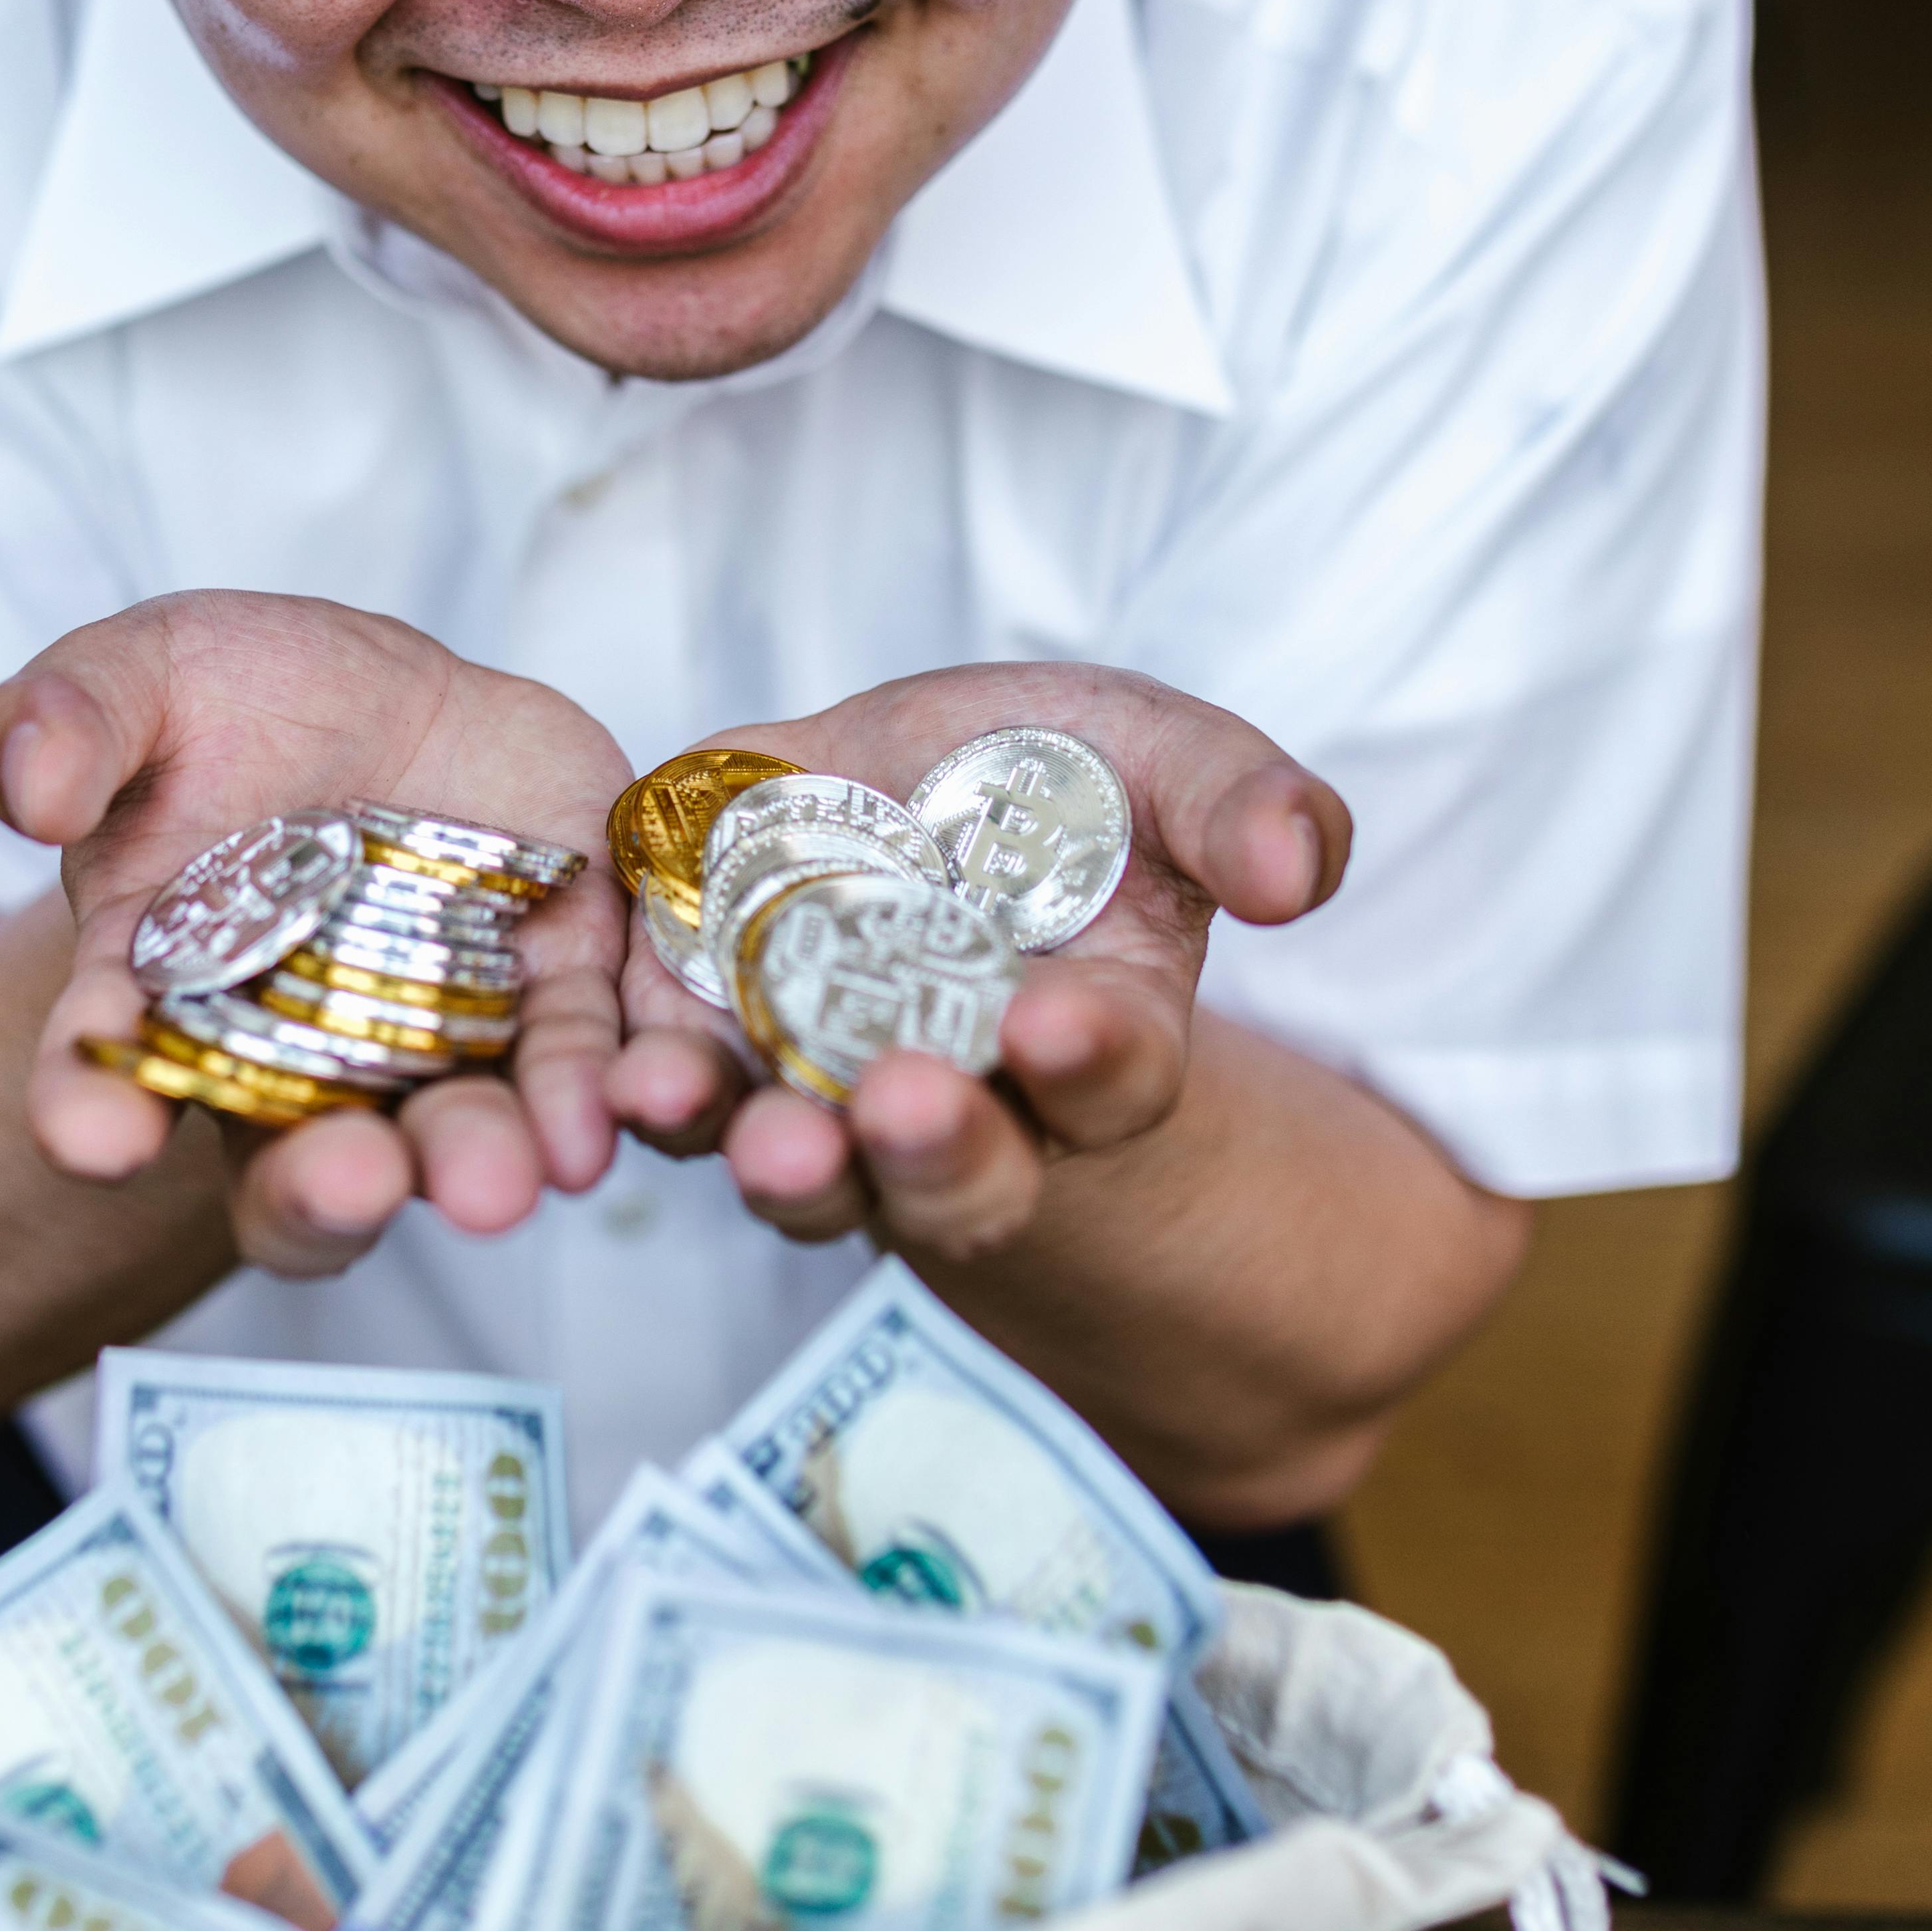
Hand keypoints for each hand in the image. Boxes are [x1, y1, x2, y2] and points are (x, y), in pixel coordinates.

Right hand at [0, 592, 630, 1274]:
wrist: (389, 699)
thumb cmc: (234, 707)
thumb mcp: (139, 678)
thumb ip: (67, 719)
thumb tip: (27, 784)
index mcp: (165, 996)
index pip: (106, 1071)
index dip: (92, 1109)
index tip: (97, 1138)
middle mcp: (296, 1060)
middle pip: (294, 1162)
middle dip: (323, 1185)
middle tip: (349, 1182)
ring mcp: (434, 1044)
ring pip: (449, 1137)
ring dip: (472, 1162)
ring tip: (497, 1179)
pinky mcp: (557, 996)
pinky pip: (586, 1063)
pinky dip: (601, 1092)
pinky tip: (616, 1110)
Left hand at [605, 661, 1348, 1273]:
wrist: (906, 792)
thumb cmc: (1060, 791)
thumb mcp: (1162, 764)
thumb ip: (1243, 808)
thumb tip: (1303, 869)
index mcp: (1097, 1044)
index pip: (1111, 1071)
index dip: (1089, 1056)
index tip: (1058, 1023)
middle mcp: (965, 1105)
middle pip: (958, 1166)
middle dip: (934, 1145)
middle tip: (905, 1106)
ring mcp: (823, 1093)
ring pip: (804, 1161)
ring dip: (782, 1158)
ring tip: (765, 1135)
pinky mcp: (704, 1047)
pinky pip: (674, 1096)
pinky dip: (649, 1096)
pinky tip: (628, 1078)